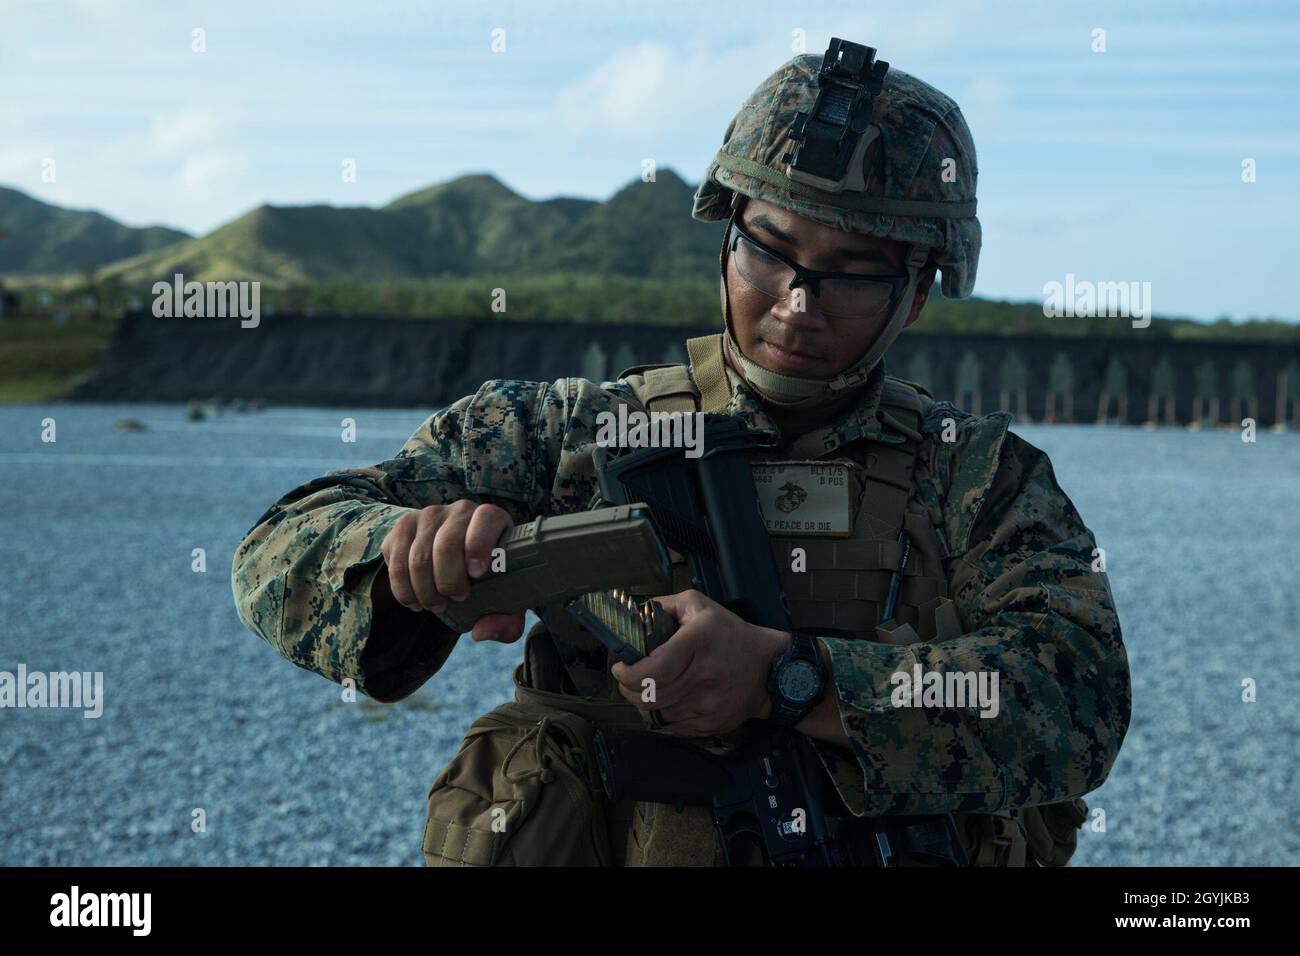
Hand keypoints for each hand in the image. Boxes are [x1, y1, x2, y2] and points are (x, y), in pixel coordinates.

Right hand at [378, 500, 524, 643]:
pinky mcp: (403, 527)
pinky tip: (416, 600)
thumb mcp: (505, 600)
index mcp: (492, 518)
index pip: (485, 519)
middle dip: (447, 582)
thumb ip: (506, 622)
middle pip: (445, 546)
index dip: (479, 545)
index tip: (477, 574)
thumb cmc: (489, 579)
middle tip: (454, 600)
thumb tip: (480, 632)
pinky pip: (396, 562)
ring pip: (418, 558)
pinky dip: (403, 590)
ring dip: (424, 591)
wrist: (457, 557)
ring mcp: (428, 516)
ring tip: (435, 605)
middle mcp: (459, 510)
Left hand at [610, 589, 789, 736]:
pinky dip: (660, 716)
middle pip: (649, 695)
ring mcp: (708, 705)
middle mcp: (704, 676)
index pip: (653, 669)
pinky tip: (664, 701)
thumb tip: (632, 617)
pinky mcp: (711, 725)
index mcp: (699, 641)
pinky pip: (671, 727)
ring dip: (642, 703)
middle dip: (628, 688)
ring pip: (656, 715)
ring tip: (644, 689)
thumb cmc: (729, 633)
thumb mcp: (698, 605)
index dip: (629, 673)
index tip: (621, 667)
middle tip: (627, 678)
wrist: (769, 670)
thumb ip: (662, 606)